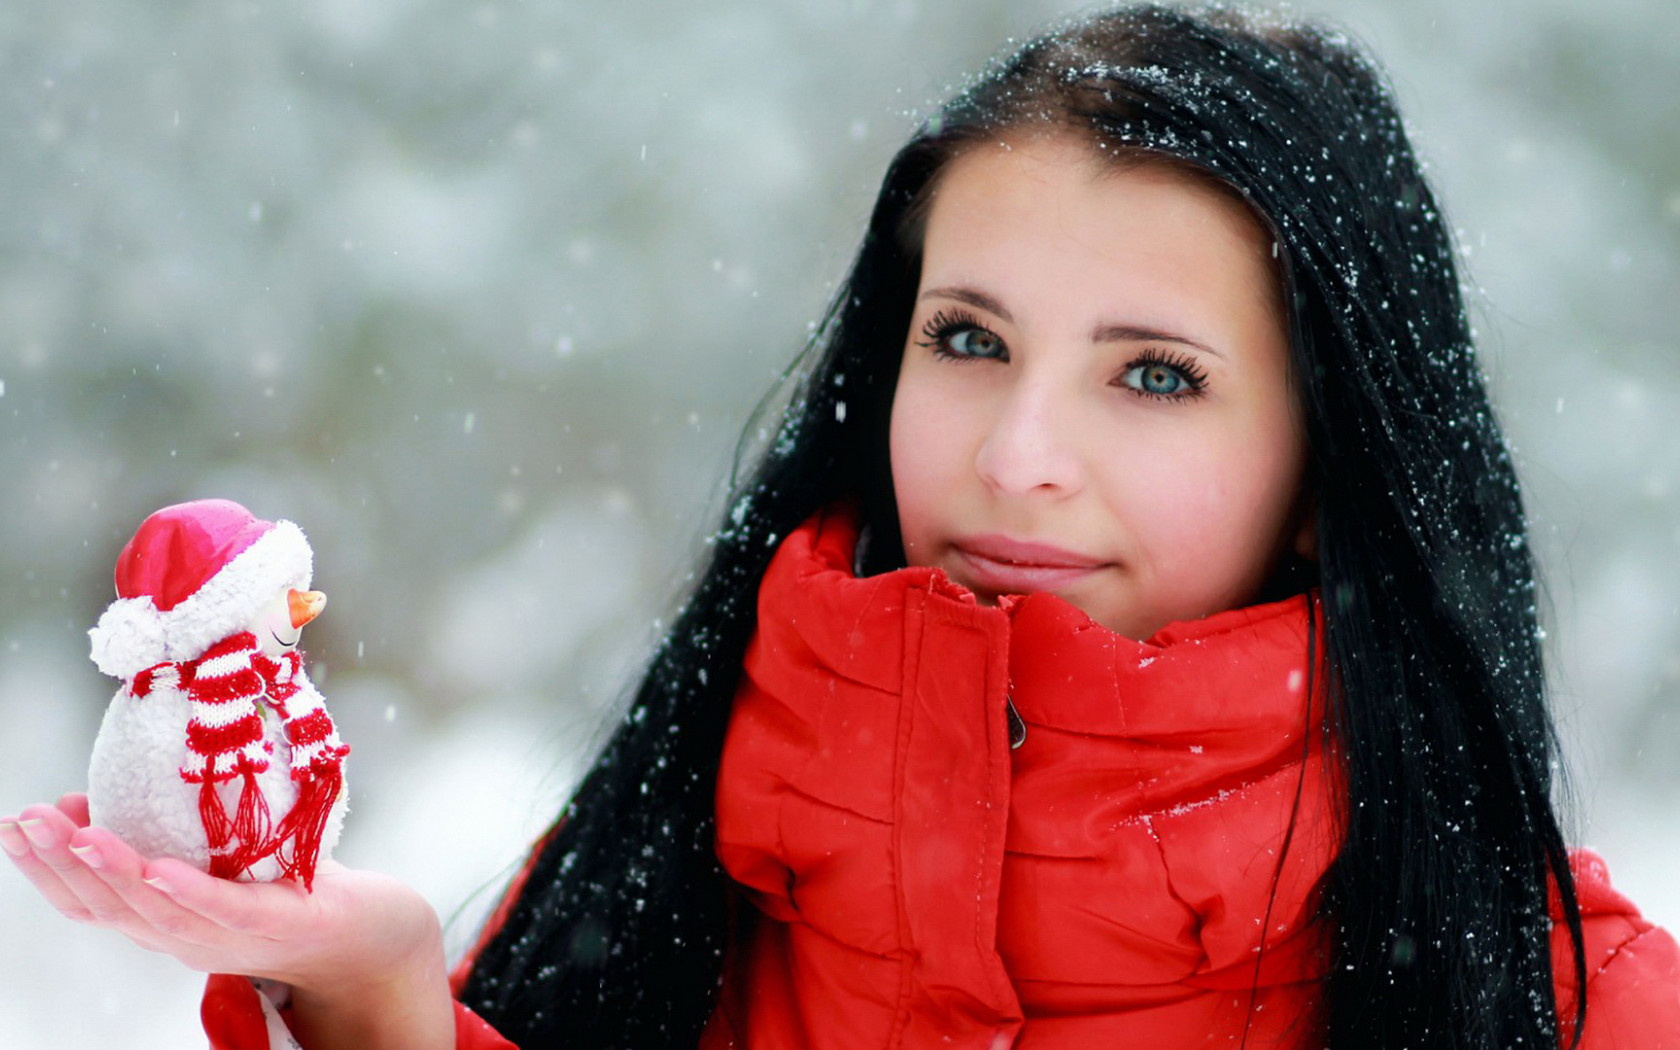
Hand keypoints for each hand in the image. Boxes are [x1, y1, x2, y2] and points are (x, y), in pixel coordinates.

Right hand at [0, 794, 453, 1049]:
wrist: (367, 933)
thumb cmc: (284, 888)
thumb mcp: (210, 860)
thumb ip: (155, 838)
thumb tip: (87, 797)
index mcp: (163, 921)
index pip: (89, 902)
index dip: (44, 869)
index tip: (12, 826)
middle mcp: (183, 937)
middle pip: (108, 907)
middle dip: (59, 864)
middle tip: (25, 821)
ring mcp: (227, 938)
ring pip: (154, 911)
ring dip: (111, 871)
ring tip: (75, 834)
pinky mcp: (275, 925)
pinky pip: (223, 911)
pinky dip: (186, 892)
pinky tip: (157, 870)